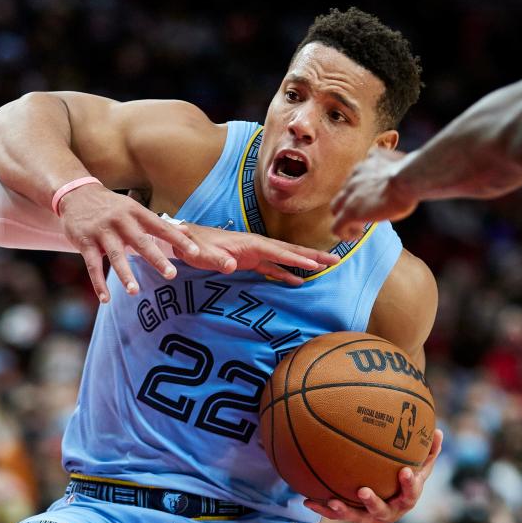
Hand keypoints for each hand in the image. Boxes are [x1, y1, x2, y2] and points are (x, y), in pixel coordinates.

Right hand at [58, 183, 201, 302]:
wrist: (76, 194)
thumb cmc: (111, 206)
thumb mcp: (133, 209)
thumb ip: (157, 223)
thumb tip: (187, 230)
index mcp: (135, 212)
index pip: (161, 227)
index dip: (178, 239)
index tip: (195, 252)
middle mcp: (120, 221)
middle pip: (141, 242)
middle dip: (156, 259)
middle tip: (171, 274)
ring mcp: (102, 232)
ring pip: (116, 256)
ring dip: (125, 274)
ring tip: (134, 291)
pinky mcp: (85, 242)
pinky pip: (92, 266)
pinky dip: (99, 284)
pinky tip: (105, 299)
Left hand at [178, 226, 338, 284]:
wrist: (185, 241)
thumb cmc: (192, 247)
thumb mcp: (202, 254)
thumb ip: (216, 259)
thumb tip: (229, 266)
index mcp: (250, 243)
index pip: (280, 252)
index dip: (298, 259)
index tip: (317, 266)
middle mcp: (257, 245)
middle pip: (290, 251)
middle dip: (313, 256)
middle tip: (336, 260)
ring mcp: (255, 253)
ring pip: (286, 257)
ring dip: (305, 263)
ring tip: (326, 268)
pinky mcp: (249, 261)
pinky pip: (273, 267)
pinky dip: (287, 273)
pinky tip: (297, 281)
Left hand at [305, 428, 442, 522]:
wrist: (392, 505)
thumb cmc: (406, 481)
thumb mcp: (420, 467)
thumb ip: (429, 452)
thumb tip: (439, 429)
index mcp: (406, 500)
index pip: (411, 493)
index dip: (409, 484)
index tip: (405, 472)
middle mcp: (389, 513)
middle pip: (382, 510)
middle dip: (373, 502)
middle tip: (364, 491)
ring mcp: (369, 518)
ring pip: (356, 516)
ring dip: (344, 510)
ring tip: (332, 501)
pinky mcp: (353, 518)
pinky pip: (337, 514)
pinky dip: (322, 508)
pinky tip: (306, 500)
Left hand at [331, 148, 418, 242]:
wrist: (407, 179)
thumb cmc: (410, 173)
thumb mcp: (397, 162)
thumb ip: (390, 164)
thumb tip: (399, 166)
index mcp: (365, 164)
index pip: (354, 178)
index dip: (361, 192)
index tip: (371, 201)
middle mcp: (353, 177)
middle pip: (342, 193)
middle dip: (350, 205)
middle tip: (364, 214)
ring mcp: (349, 195)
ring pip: (335, 208)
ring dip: (345, 218)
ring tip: (359, 227)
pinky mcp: (349, 212)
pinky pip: (336, 227)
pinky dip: (344, 233)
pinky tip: (357, 235)